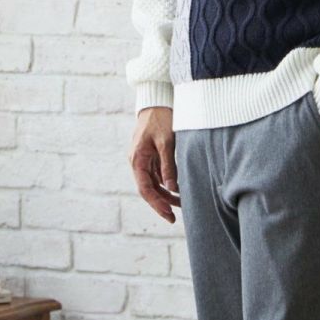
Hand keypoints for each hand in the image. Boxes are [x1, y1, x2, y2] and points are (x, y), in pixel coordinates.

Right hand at [129, 107, 181, 221]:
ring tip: (182, 204)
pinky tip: (178, 190)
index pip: (145, 189)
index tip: (168, 215)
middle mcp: (138, 162)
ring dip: (166, 195)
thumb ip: (168, 165)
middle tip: (174, 218)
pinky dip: (167, 184)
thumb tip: (172, 188)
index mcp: (137, 159)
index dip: (156, 204)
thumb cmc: (161, 119)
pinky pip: (157, 176)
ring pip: (154, 184)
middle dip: (161, 204)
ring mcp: (144, 160)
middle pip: (148, 189)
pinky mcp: (151, 157)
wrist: (157, 101)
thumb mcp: (167, 142)